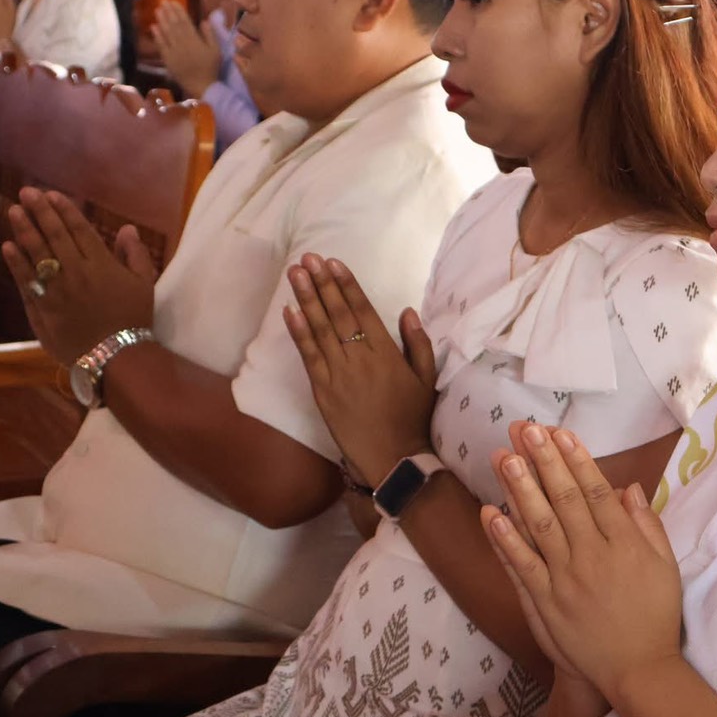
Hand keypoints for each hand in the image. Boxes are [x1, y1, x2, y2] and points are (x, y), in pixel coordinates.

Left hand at [1, 187, 156, 364]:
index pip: (79, 230)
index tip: (51, 195)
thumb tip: (128, 228)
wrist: (114, 356)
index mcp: (101, 264)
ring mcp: (57, 290)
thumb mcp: (144, 285)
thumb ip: (136, 255)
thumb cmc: (132, 319)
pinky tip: (8, 246)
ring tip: (14, 211)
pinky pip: (26, 281)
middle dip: (40, 212)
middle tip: (26, 193)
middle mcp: (76, 272)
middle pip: (55, 236)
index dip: (64, 211)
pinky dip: (17, 263)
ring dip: (24, 230)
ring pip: (37, 254)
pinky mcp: (42, 307)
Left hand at [154, 1, 221, 98]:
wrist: (202, 86)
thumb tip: (204, 20)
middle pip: (174, 25)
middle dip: (169, 12)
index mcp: (195, 40)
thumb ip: (210, 35)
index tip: (174, 2)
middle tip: (163, 1)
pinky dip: (157, 35)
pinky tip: (153, 26)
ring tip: (158, 10)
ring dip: (161, 20)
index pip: (185, 22)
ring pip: (167, 32)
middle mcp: (183, 43)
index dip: (179, 11)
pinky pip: (161, 45)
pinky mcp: (168, 59)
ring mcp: (174, 51)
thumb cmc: (211, 68)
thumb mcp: (216, 50)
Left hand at [282, 254, 435, 485]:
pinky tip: (289, 311)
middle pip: (338, 314)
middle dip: (322, 283)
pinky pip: (308, 356)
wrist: (392, 458)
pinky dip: (298, 332)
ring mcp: (338, 375)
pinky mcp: (322, 391)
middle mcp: (360, 359)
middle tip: (308, 258)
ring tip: (296, 274)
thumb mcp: (427, 379)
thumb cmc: (413, 418)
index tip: (333, 262)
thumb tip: (407, 312)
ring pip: (320, 330)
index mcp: (387, 354)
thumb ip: (418, 344)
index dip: (347, 285)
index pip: (363, 311)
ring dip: (306, 299)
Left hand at [481, 422, 683, 697]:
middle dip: (544, 461)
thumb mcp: (665, 566)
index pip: (596, 492)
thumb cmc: (655, 615)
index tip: (561, 433)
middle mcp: (593, 556)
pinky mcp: (545, 603)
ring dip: (520, 488)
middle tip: (525, 429)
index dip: (577, 460)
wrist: (637, 670)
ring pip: (539, 525)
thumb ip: (646, 525)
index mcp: (625, 544)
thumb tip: (629, 487)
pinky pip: (521, 566)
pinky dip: (504, 540)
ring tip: (504, 456)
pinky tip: (490, 513)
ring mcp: (565, 579)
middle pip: (564, 500)